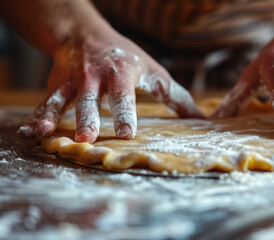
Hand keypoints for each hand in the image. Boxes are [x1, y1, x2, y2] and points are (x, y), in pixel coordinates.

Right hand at [18, 30, 203, 142]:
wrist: (86, 34)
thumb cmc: (126, 57)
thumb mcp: (153, 71)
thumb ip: (175, 95)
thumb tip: (202, 118)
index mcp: (122, 73)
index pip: (124, 95)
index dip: (126, 114)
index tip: (128, 133)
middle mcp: (95, 76)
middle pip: (91, 100)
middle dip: (88, 118)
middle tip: (88, 138)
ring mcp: (73, 81)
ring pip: (64, 100)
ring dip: (56, 117)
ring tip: (48, 134)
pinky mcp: (57, 85)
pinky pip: (46, 101)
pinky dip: (39, 115)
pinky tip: (34, 131)